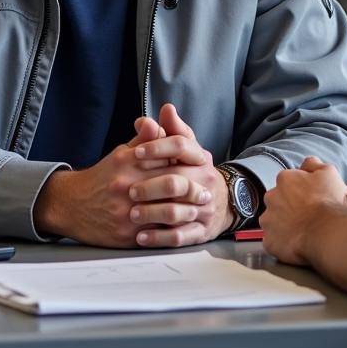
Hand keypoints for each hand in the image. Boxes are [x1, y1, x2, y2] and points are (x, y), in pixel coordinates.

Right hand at [33, 105, 208, 247]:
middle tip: (208, 193)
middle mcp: (127, 185)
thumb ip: (144, 139)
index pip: (168, 158)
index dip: (189, 164)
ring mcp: (126, 211)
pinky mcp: (125, 234)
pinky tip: (183, 229)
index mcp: (128, 161)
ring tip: (199, 211)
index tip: (203, 169)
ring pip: (167, 211)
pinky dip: (172, 231)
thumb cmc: (103, 177)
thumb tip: (161, 120)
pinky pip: (156, 234)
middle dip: (193, 189)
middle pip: (172, 184)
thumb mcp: (122, 153)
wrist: (71, 205)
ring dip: (187, 212)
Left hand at [128, 104, 232, 247]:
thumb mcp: (187, 150)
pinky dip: (158, 238)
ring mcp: (204, 208)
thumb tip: (165, 109)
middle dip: (149, 186)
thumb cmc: (194, 172)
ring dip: (152, 213)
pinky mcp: (200, 231)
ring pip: (177, 211)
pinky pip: (179, 237)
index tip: (136, 153)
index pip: (181, 145)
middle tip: (127, 190)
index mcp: (201, 159)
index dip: (157, 147)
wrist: (220, 202)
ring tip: (131, 214)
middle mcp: (205, 182)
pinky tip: (140, 236)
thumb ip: (174, 130)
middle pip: (176, 181)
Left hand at [261, 156, 346, 264]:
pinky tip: (297, 244)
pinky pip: (274, 242)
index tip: (312, 199)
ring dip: (284, 225)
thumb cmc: (332, 204)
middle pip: (278, 200)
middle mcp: (271, 197)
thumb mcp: (331, 173)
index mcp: (286, 179)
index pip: (289, 182)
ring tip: (303, 231)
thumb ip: (316, 165)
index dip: (301, 191)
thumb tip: (309, 162)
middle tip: (308, 215)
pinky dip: (283, 244)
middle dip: (290, 207)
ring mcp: (268, 221)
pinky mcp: (270, 242)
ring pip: (273, 221)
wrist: (329, 234)